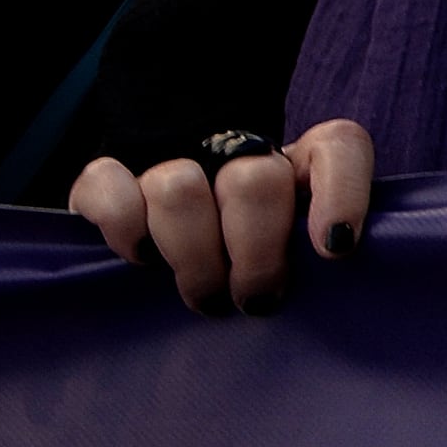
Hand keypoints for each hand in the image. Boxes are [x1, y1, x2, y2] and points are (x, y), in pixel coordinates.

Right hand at [70, 121, 376, 314]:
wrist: (169, 245)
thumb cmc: (246, 270)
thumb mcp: (294, 265)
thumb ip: (319, 260)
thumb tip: (333, 266)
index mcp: (297, 167)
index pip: (337, 147)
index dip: (342, 191)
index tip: (335, 248)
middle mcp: (235, 154)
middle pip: (254, 182)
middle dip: (256, 254)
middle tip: (254, 300)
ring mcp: (168, 162)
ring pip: (178, 188)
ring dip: (194, 257)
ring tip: (206, 297)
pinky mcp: (105, 178)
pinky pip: (105, 184)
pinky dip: (122, 225)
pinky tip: (142, 257)